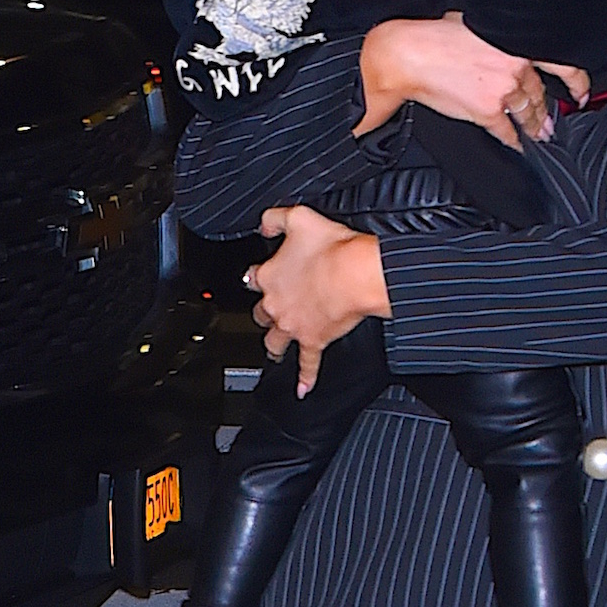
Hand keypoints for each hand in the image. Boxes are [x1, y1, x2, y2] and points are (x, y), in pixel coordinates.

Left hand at [251, 207, 390, 392]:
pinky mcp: (315, 341)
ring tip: (272, 350)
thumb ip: (275, 218)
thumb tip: (264, 222)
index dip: (257, 275)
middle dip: (264, 311)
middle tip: (269, 311)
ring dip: (272, 345)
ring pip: (274, 341)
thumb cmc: (332, 247)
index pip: (252, 277)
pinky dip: (305, 378)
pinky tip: (302, 390)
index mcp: (269, 276)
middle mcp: (276, 304)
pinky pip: (308, 364)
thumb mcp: (298, 217)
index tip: (261, 274)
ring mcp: (294, 326)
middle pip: (261, 313)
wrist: (354, 274)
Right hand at [356, 17, 585, 146]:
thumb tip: (508, 43)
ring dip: (535, 126)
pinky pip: (508, 132)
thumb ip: (501, 35)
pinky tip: (519, 144)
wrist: (410, 54)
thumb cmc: (436, 35)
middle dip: (547, 110)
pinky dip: (515, 141)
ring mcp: (504, 91)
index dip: (577, 81)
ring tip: (540, 134)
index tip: (581, 92)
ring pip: (527, 114)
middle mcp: (516, 65)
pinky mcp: (488, 112)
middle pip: (540, 94)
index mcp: (517, 40)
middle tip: (551, 122)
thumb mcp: (477, 21)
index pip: (561, 63)